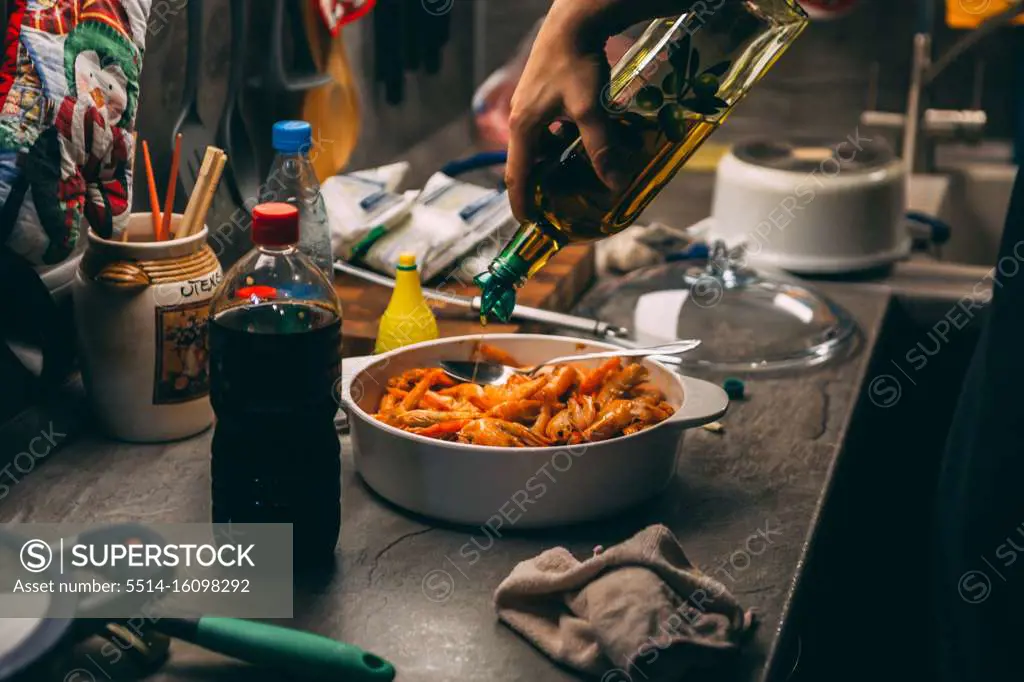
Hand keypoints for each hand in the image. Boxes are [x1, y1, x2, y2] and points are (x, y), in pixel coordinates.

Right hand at [504, 0, 628, 221]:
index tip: (529, 223)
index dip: (521, 203)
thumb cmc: (576, 63)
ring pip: (538, 145)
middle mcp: (521, 118)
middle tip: (555, 205)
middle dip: (539, 185)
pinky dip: (559, 142)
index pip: (516, 176)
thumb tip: (614, 184)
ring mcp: (529, 104)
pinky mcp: (541, 93)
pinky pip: (546, 128)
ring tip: (571, 178)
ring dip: (552, 163)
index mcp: (524, 127)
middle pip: (526, 162)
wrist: (573, 20)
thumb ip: (600, 148)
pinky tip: (580, 143)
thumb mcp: (589, 109)